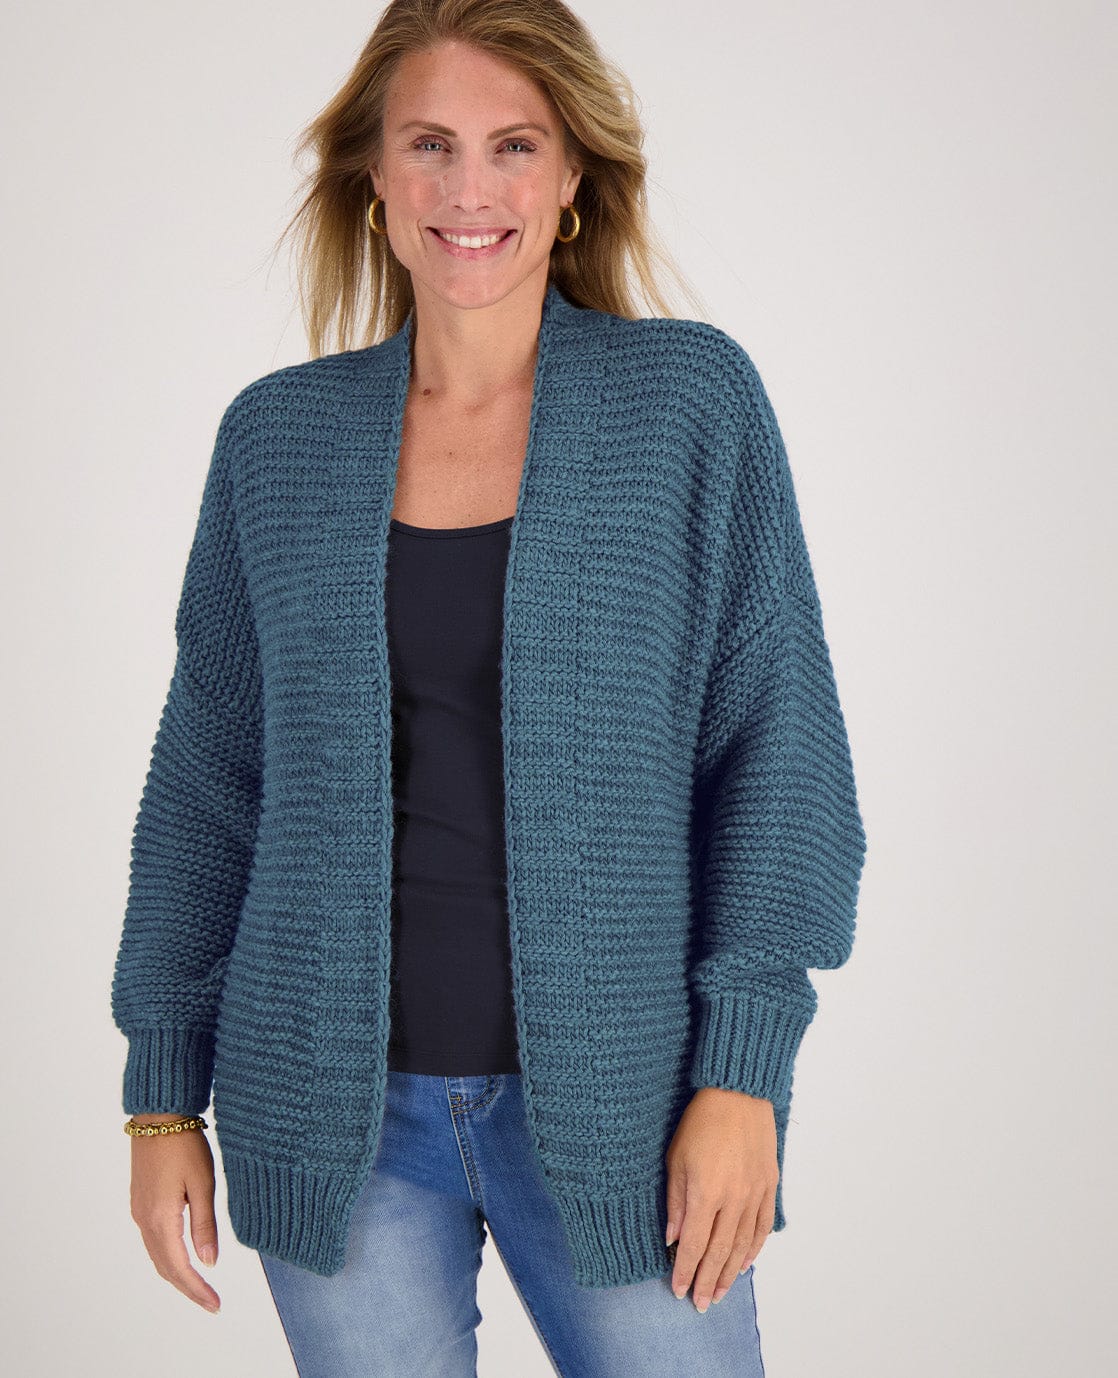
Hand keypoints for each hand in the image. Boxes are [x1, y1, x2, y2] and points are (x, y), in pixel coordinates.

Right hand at [128, 1115, 221, 1313]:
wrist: (158, 1116)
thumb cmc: (184, 1144)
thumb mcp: (203, 1183)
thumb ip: (204, 1225)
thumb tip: (209, 1263)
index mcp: (161, 1219)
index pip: (179, 1268)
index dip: (197, 1290)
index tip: (215, 1305)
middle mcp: (145, 1220)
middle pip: (165, 1267)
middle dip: (188, 1287)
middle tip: (211, 1302)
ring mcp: (139, 1211)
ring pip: (157, 1255)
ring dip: (177, 1273)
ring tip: (200, 1285)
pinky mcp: (140, 1202)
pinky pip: (153, 1241)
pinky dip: (168, 1256)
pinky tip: (183, 1256)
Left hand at [664, 1087, 777, 1311]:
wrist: (738, 1093)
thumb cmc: (700, 1121)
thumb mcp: (676, 1158)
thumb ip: (675, 1201)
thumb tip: (671, 1238)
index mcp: (706, 1192)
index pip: (693, 1244)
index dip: (685, 1271)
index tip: (678, 1291)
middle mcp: (733, 1199)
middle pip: (718, 1252)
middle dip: (707, 1281)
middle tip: (701, 1304)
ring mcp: (755, 1194)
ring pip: (742, 1246)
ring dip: (730, 1273)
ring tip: (720, 1293)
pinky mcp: (770, 1186)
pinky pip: (762, 1227)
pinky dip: (753, 1250)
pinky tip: (744, 1264)